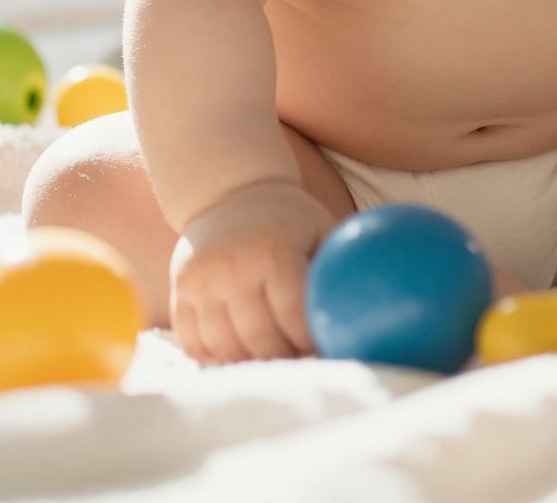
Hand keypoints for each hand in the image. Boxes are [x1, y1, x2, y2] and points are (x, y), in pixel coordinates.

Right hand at [171, 178, 337, 362]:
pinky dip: (217, 360)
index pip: (292, 313)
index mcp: (274, 251)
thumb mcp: (321, 227)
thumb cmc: (289, 217)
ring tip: (275, 363)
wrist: (228, 192)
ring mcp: (201, 282)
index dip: (311, 340)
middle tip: (304, 365)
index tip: (327, 349)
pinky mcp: (180, 293)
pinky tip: (241, 357)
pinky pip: (195, 344)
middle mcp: (233, 268)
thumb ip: (341, 263)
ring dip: (252, 363)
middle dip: (286, 359)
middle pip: (259, 338)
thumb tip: (375, 302)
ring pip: (225, 348)